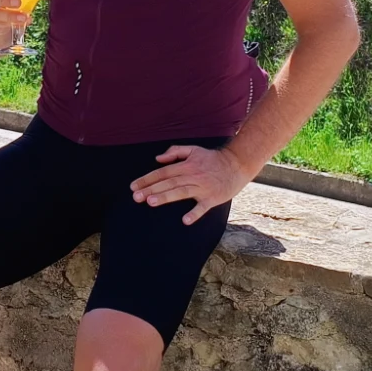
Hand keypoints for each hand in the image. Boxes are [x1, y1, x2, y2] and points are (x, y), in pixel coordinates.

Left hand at [130, 144, 253, 224]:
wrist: (237, 164)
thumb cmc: (213, 159)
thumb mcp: (194, 150)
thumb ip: (175, 151)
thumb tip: (157, 159)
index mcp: (187, 165)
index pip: (163, 172)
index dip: (148, 179)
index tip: (134, 187)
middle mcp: (193, 175)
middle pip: (169, 182)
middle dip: (151, 189)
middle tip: (136, 197)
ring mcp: (203, 187)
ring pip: (181, 192)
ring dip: (166, 196)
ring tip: (151, 202)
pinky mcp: (213, 198)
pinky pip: (203, 207)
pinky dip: (195, 213)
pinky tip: (185, 220)